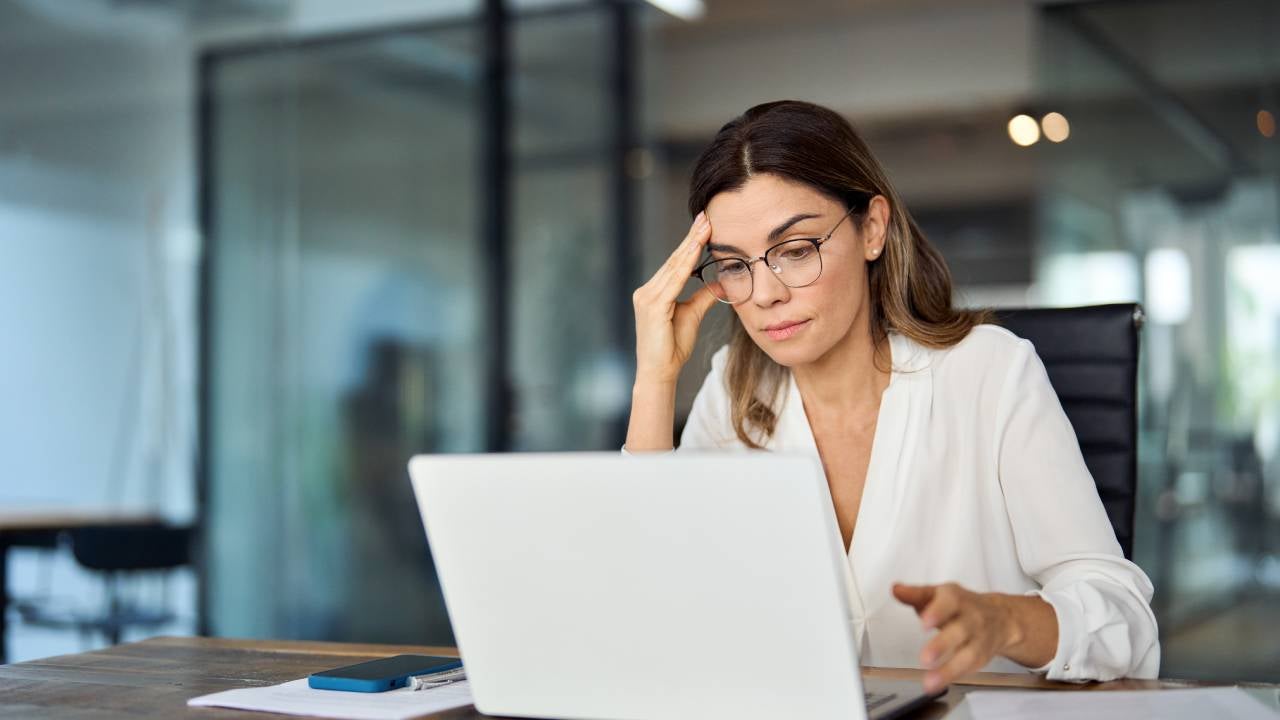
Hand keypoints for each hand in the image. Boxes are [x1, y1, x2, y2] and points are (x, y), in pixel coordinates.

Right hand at [631, 212, 718, 385]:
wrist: (659, 372)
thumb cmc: (672, 348)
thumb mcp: (692, 315)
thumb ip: (703, 297)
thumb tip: (721, 282)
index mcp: (654, 293)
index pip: (675, 263)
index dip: (690, 244)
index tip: (704, 225)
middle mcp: (646, 291)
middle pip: (674, 260)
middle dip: (691, 237)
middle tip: (705, 216)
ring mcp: (647, 297)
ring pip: (674, 266)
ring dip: (690, 245)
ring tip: (705, 227)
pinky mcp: (653, 305)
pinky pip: (673, 280)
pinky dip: (685, 263)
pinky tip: (696, 250)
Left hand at [892, 582, 1018, 693]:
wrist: (1000, 617)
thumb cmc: (962, 605)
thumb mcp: (938, 594)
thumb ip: (916, 594)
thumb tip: (897, 590)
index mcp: (956, 598)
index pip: (949, 602)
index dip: (937, 612)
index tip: (924, 622)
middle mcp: (971, 618)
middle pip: (960, 631)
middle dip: (943, 645)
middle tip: (925, 658)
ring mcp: (979, 638)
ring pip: (968, 655)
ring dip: (949, 670)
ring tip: (930, 682)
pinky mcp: (982, 657)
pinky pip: (969, 668)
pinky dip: (953, 677)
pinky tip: (938, 684)